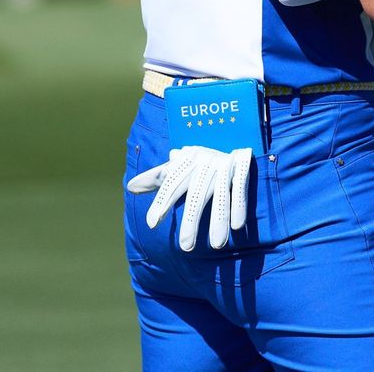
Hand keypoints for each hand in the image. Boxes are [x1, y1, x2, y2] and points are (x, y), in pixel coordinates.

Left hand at [127, 145, 252, 251]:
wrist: (231, 126)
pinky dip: (239, 205)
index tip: (152, 224)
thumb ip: (157, 177)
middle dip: (192, 221)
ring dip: (218, 220)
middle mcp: (204, 163)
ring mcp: (224, 164)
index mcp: (187, 162)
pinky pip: (240, 187)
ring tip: (216, 245)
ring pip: (221, 195)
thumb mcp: (179, 163)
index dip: (162, 202)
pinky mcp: (242, 165)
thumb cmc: (200, 156)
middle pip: (197, 195)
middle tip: (186, 247)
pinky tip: (237, 226)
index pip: (172, 183)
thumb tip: (130, 188)